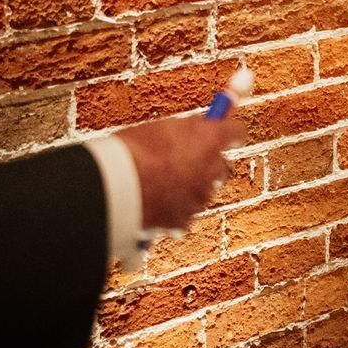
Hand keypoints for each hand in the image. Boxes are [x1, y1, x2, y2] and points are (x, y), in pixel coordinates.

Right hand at [115, 110, 248, 230]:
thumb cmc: (131, 151)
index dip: (228, 133)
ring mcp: (199, 198)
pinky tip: (153, 202)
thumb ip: (186, 129)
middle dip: (208, 165)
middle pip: (221, 167)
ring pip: (201, 192)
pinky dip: (174, 211)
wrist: (111, 187)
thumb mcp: (161, 128)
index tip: (223, 132)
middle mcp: (211, 169)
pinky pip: (184, 214)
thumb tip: (199, 126)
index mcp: (209, 139)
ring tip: (159, 183)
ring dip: (189, 189)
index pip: (236, 132)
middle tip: (188, 160)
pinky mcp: (184, 221)